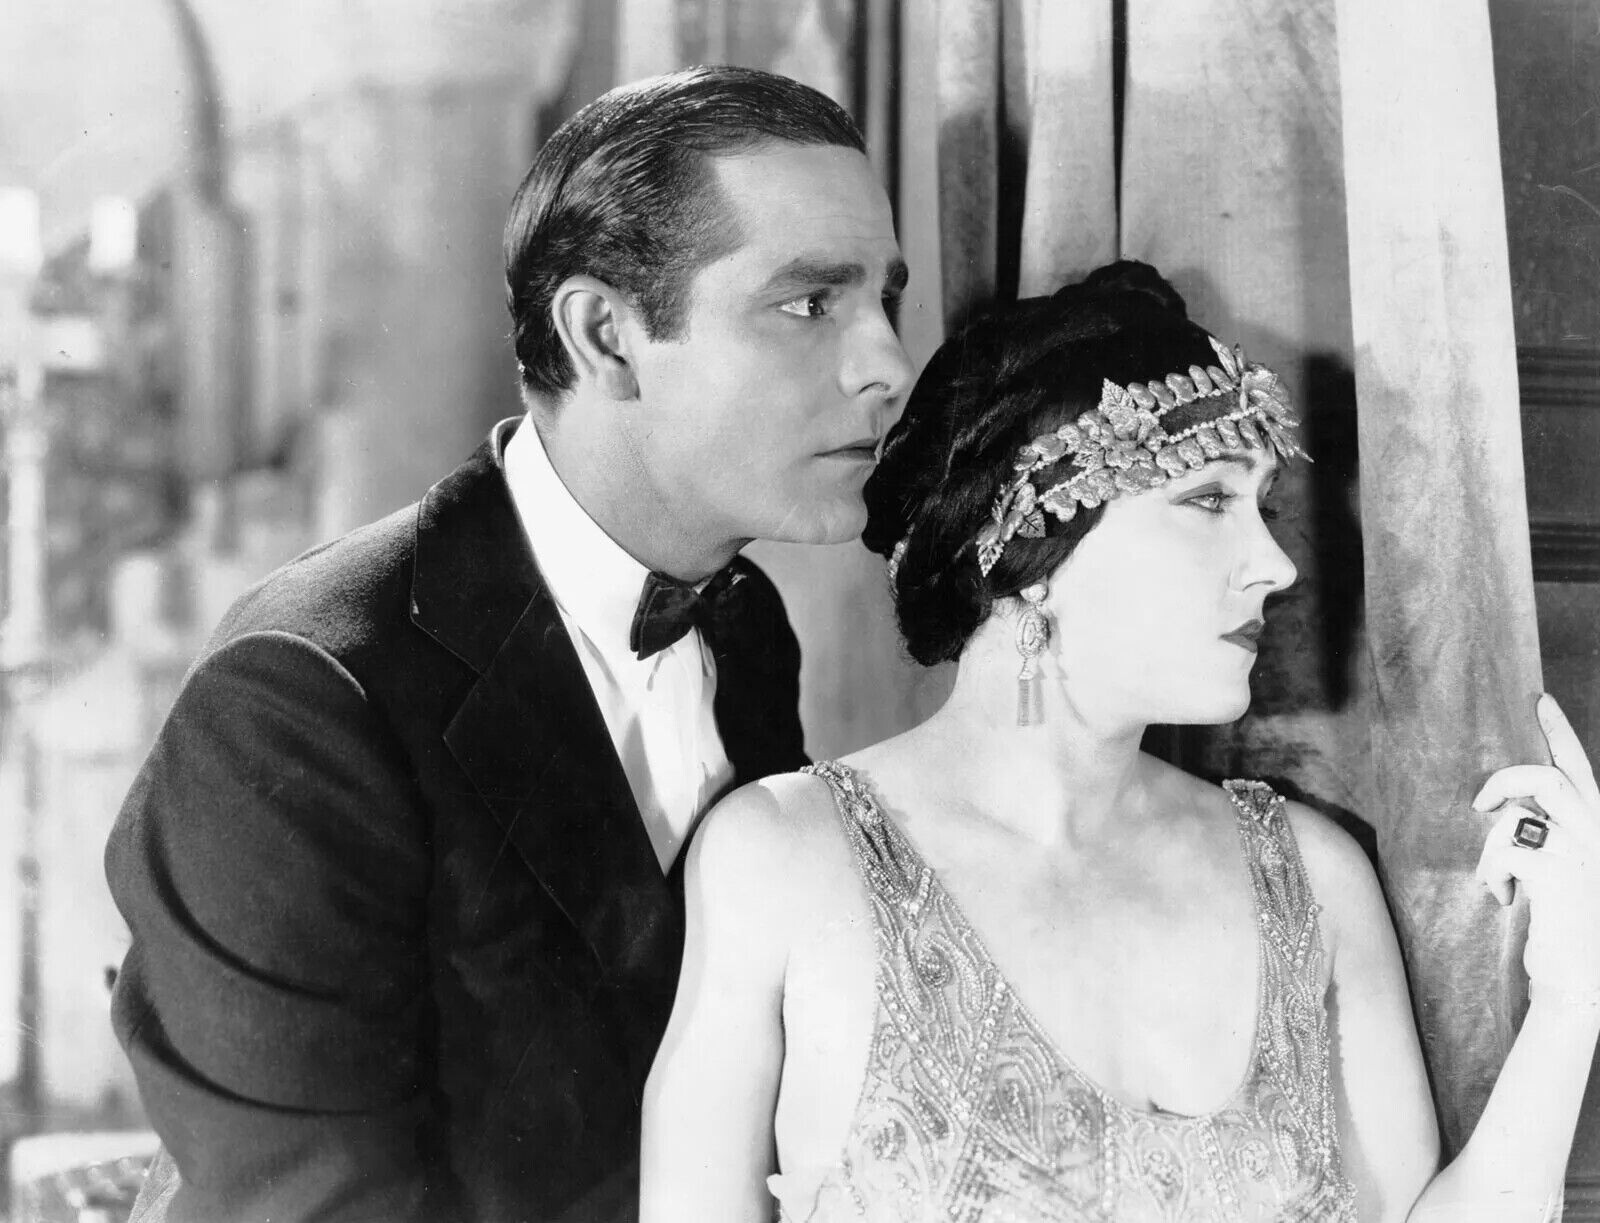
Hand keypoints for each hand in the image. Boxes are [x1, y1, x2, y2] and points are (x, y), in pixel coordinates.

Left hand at [1474, 695, 1599, 1002]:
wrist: (1581, 981)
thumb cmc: (1565, 926)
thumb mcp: (1561, 870)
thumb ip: (1549, 834)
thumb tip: (1508, 807)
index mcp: (1598, 829)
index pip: (1579, 770)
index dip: (1560, 732)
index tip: (1540, 700)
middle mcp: (1597, 836)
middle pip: (1548, 778)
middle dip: (1506, 779)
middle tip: (1483, 801)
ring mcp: (1583, 856)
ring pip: (1517, 818)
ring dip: (1492, 849)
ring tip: (1499, 880)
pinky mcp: (1560, 878)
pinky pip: (1505, 852)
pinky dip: (1492, 874)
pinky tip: (1503, 899)